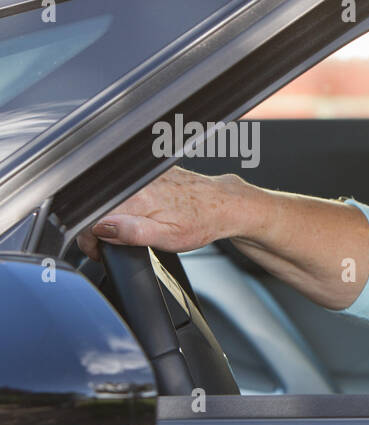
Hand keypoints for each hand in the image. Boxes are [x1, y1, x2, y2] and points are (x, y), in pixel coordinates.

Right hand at [75, 167, 247, 261]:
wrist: (224, 204)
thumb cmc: (201, 222)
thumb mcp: (169, 238)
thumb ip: (133, 233)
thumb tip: (102, 228)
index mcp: (138, 198)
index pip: (92, 217)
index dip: (88, 238)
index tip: (98, 251)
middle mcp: (136, 183)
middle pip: (96, 207)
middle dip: (96, 229)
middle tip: (112, 245)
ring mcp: (141, 176)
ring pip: (108, 199)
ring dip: (108, 217)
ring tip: (128, 230)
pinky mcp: (147, 174)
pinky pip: (122, 190)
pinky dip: (122, 205)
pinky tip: (138, 214)